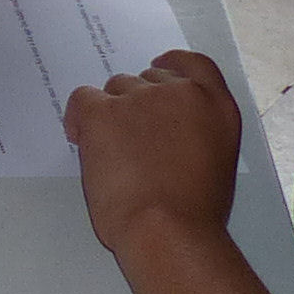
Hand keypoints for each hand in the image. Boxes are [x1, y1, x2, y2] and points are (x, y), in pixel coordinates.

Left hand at [62, 50, 240, 251]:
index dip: (172, 63)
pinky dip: (77, 117)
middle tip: (128, 142)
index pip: (194, 65)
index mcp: (216, 106)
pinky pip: (82, 99)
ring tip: (112, 155)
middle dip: (135, 105)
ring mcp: (141, 98)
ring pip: (114, 90)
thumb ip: (195, 134)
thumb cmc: (193, 214)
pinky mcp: (103, 111)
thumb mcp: (214, 163)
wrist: (168, 229)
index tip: (156, 67)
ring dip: (110, 114)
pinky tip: (79, 139)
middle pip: (147, 80)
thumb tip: (165, 135)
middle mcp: (181, 92)